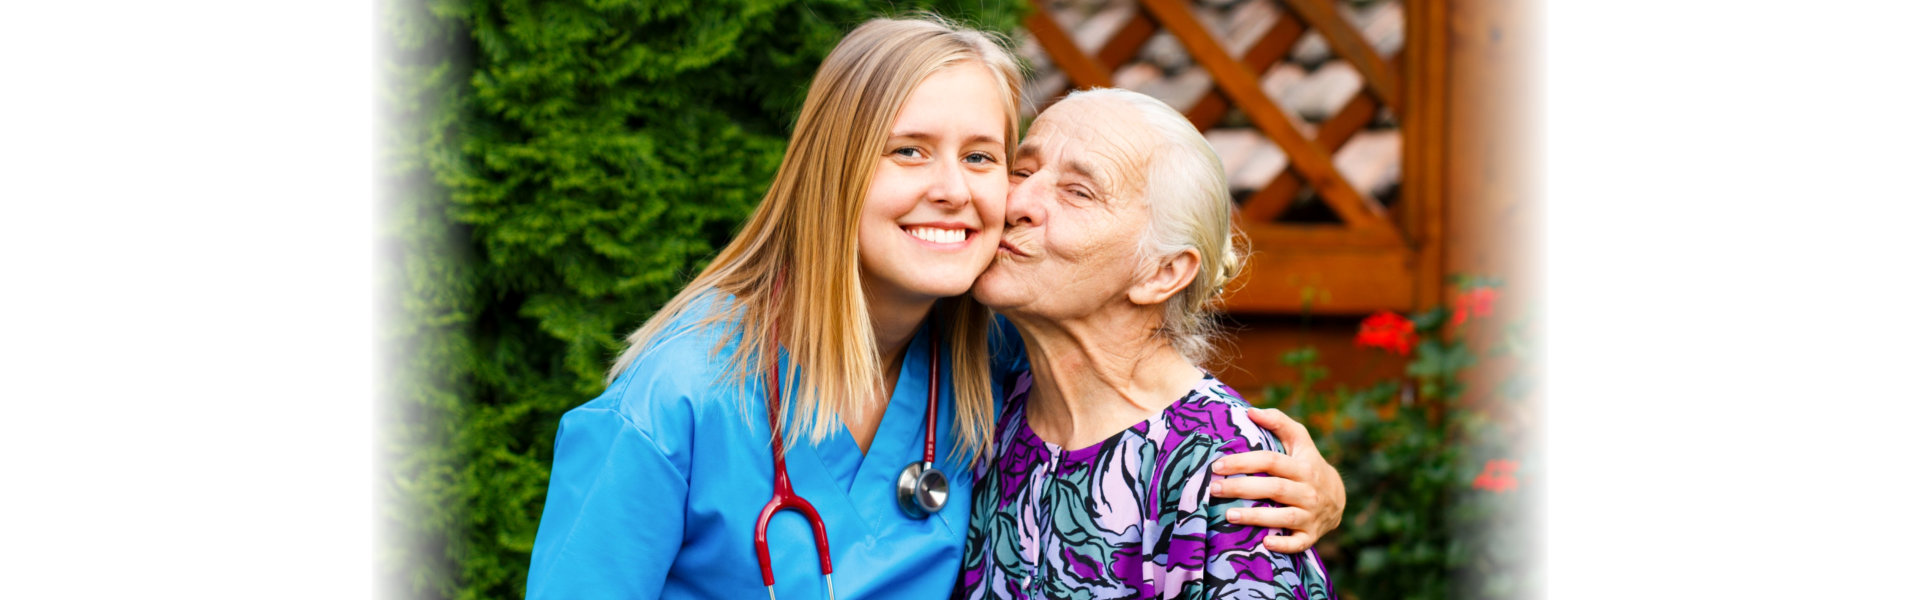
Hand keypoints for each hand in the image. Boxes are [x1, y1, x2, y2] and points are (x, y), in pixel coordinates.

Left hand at [1210, 407, 1345, 553]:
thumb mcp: (1300, 440)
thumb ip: (1278, 422)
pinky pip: (1298, 543)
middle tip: (1213, 488)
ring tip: (1228, 515)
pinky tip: (1264, 543)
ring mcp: (1311, 515)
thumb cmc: (1308, 464)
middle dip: (1242, 488)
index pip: (1271, 461)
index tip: (1217, 465)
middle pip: (1273, 488)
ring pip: (1284, 517)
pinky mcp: (1311, 535)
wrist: (1337, 498)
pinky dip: (1284, 545)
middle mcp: (1308, 491)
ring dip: (1256, 517)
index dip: (1244, 462)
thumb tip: (1251, 411)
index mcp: (1302, 466)